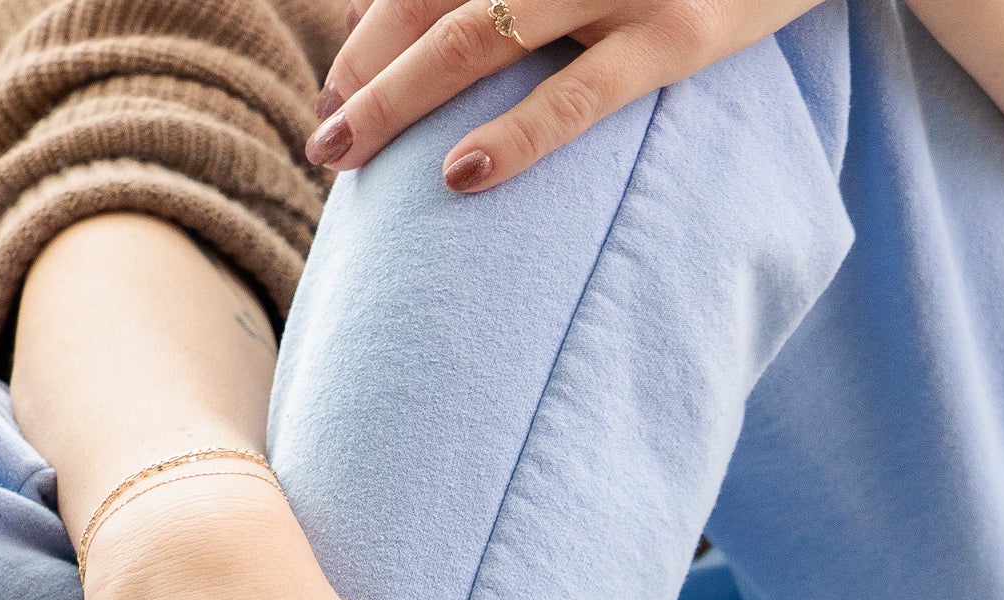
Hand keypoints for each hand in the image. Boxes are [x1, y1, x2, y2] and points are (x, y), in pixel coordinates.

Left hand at [307, 0, 812, 192]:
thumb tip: (386, 16)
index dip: (368, 33)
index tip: (334, 92)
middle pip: (431, 1)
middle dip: (365, 73)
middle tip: (323, 141)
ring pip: (476, 35)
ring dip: (396, 100)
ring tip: (342, 157)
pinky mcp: (680, 35)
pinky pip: (580, 94)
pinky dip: (516, 136)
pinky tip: (459, 178)